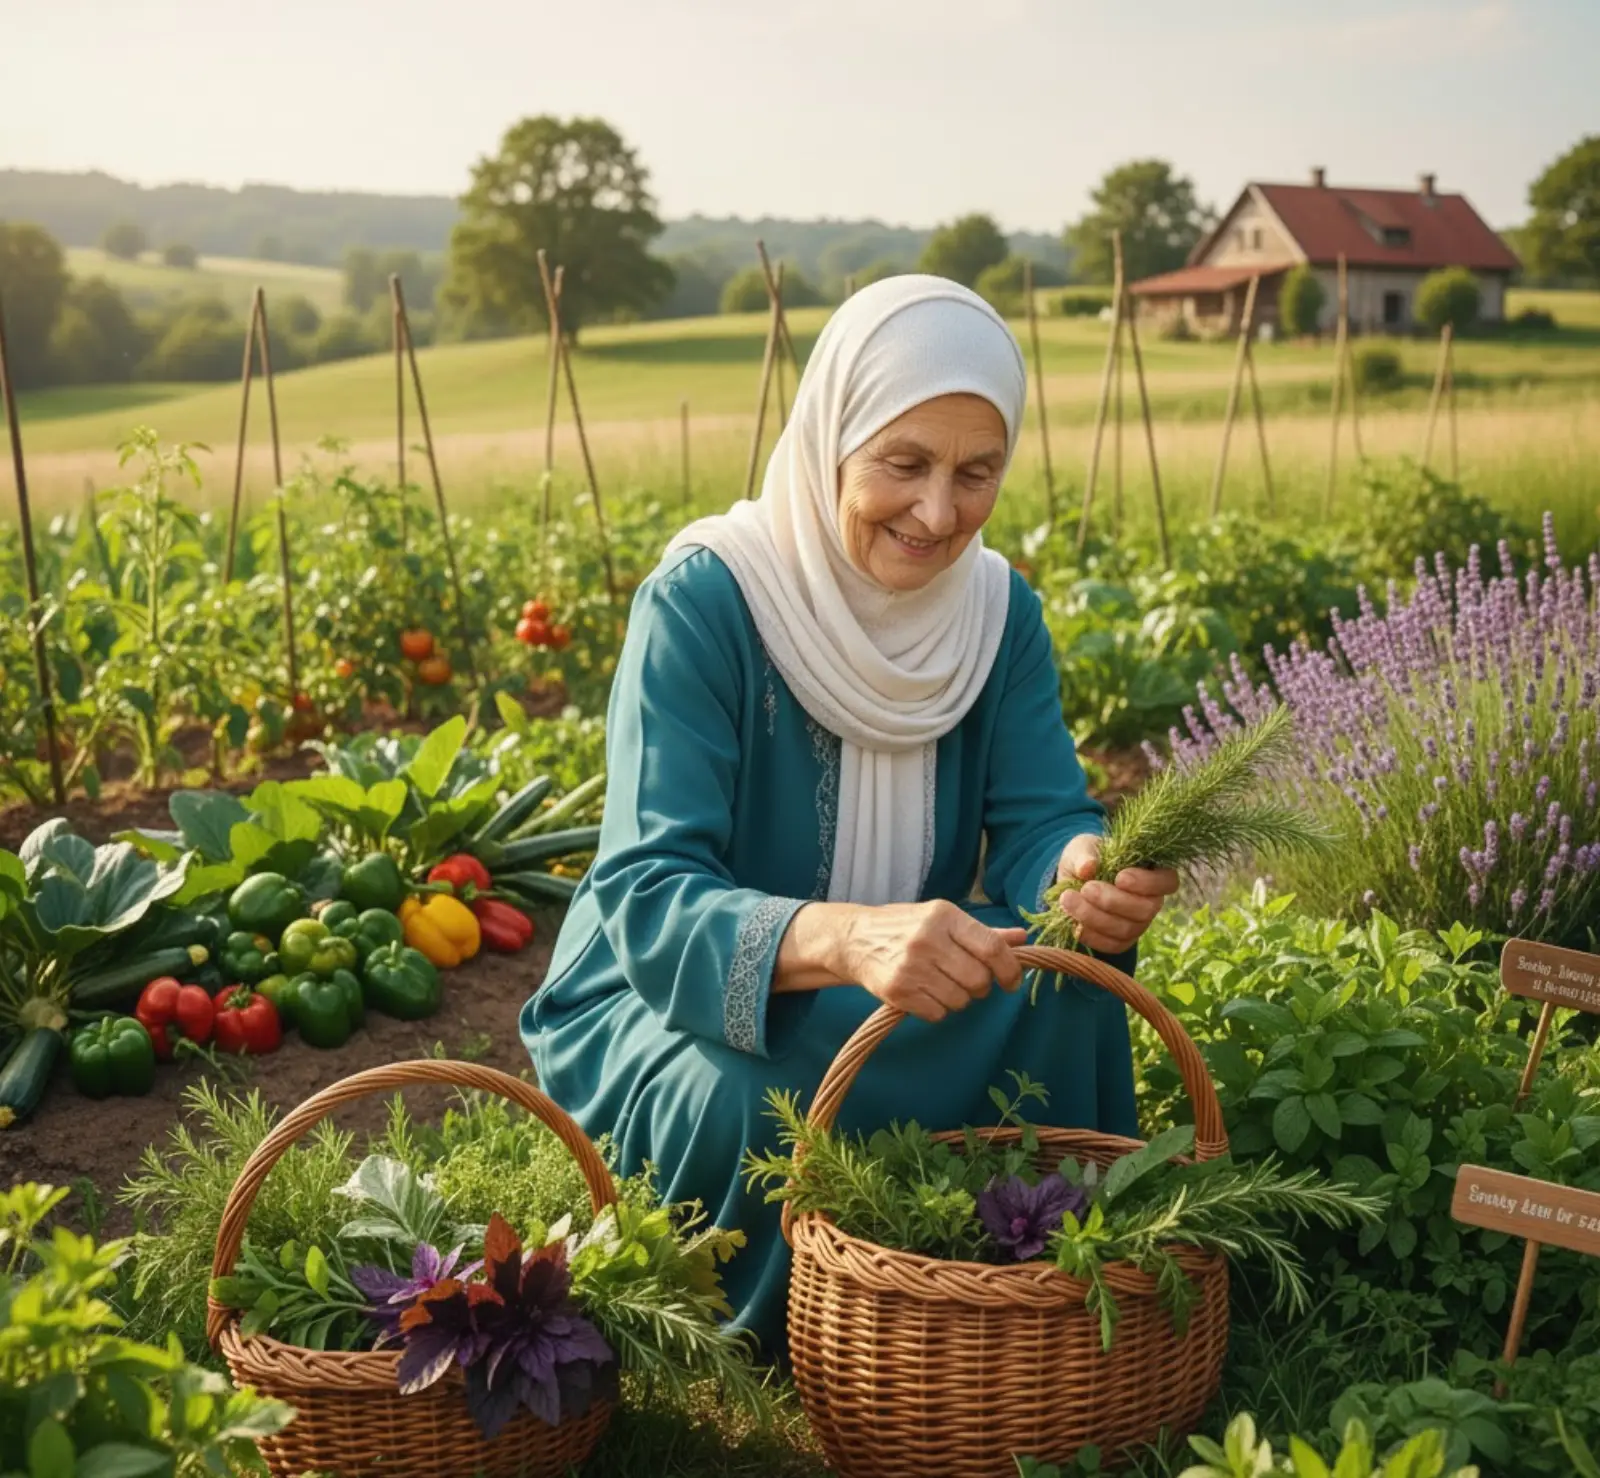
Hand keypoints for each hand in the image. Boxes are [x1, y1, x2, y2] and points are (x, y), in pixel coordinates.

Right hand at [838, 900, 1026, 1023]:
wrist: (853, 939)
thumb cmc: (904, 927)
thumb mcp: (942, 919)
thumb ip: (983, 932)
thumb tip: (1023, 938)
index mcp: (944, 915)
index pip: (992, 947)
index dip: (1010, 969)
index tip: (1011, 981)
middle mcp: (928, 938)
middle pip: (979, 979)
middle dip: (979, 987)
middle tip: (965, 980)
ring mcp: (911, 966)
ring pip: (960, 1000)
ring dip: (957, 999)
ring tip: (940, 984)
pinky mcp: (897, 990)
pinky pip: (937, 1014)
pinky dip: (936, 1010)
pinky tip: (923, 993)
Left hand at [1053, 834, 1177, 954]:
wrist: (1072, 881)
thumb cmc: (1086, 858)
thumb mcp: (1082, 848)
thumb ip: (1084, 854)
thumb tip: (1088, 867)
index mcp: (1151, 872)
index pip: (1168, 881)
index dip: (1148, 883)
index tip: (1120, 877)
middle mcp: (1150, 901)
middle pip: (1145, 909)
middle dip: (1112, 901)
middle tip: (1086, 888)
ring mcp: (1138, 924)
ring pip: (1126, 929)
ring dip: (1094, 917)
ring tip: (1068, 900)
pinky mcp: (1121, 941)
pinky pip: (1111, 945)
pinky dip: (1091, 936)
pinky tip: (1073, 923)